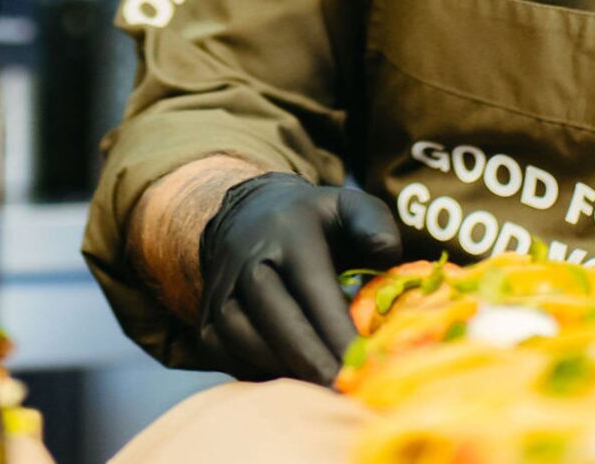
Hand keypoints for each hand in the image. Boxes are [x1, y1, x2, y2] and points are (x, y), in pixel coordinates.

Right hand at [197, 172, 403, 383]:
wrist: (245, 216)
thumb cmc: (312, 222)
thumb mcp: (348, 205)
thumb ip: (374, 224)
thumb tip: (387, 255)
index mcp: (288, 232)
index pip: (312, 287)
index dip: (337, 329)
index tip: (362, 363)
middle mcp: (247, 259)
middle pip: (275, 318)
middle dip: (312, 360)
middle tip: (343, 390)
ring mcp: (220, 290)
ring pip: (245, 339)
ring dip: (284, 368)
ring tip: (321, 387)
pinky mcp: (207, 317)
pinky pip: (226, 354)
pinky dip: (256, 371)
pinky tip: (290, 379)